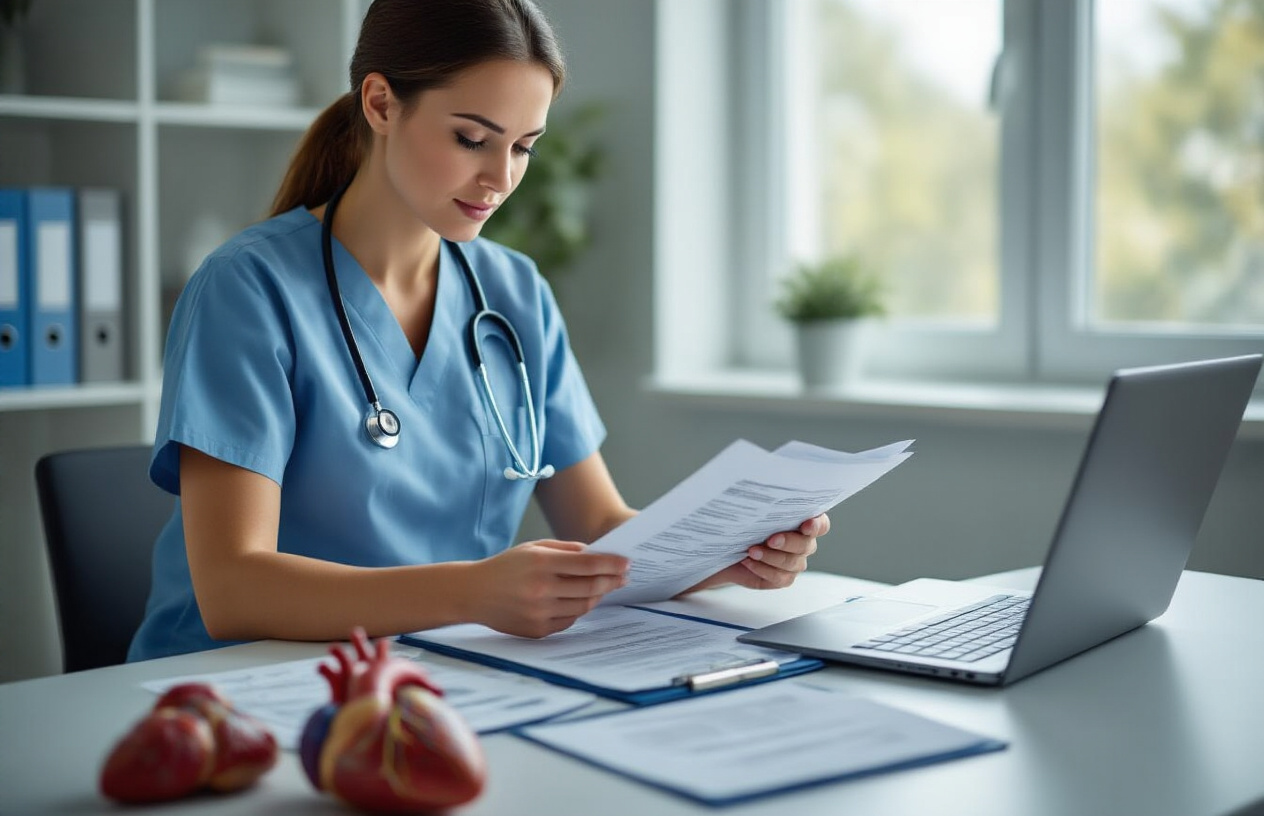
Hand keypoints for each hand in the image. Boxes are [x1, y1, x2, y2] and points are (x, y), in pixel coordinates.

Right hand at [469, 540, 628, 637]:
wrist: (473, 593)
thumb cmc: (506, 567)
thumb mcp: (533, 548)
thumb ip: (566, 549)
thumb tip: (596, 555)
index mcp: (541, 563)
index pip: (587, 565)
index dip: (611, 564)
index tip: (626, 563)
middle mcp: (541, 589)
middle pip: (590, 587)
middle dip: (611, 581)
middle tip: (623, 577)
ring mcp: (539, 612)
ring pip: (583, 606)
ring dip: (597, 596)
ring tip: (603, 587)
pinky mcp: (537, 630)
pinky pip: (569, 621)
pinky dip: (578, 610)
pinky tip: (580, 600)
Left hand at [679, 514, 828, 594]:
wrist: (728, 546)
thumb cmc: (744, 522)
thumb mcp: (752, 507)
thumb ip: (765, 499)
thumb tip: (763, 479)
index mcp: (804, 522)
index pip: (821, 524)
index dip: (817, 525)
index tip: (806, 525)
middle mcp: (804, 543)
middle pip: (806, 545)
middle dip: (788, 542)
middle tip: (770, 539)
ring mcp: (795, 562)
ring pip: (792, 563)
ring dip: (771, 557)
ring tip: (751, 550)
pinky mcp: (784, 578)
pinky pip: (779, 577)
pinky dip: (763, 569)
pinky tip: (748, 561)